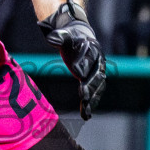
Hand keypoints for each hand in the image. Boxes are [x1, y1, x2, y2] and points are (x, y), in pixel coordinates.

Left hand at [38, 0, 106, 119]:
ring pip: (98, 87)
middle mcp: (98, 61)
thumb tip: (51, 38)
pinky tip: (86, 114)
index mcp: (92, 48)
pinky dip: (91, 103)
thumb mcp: (63, 35)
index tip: (79, 76)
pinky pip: (94, 92)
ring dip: (93, 99)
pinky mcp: (92, 79)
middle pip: (96, 75)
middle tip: (84, 97)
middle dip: (90, 87)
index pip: (89, 59)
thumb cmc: (69, 36)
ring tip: (87, 111)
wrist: (79, 36)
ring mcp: (97, 71)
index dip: (84, 67)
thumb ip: (58, 37)